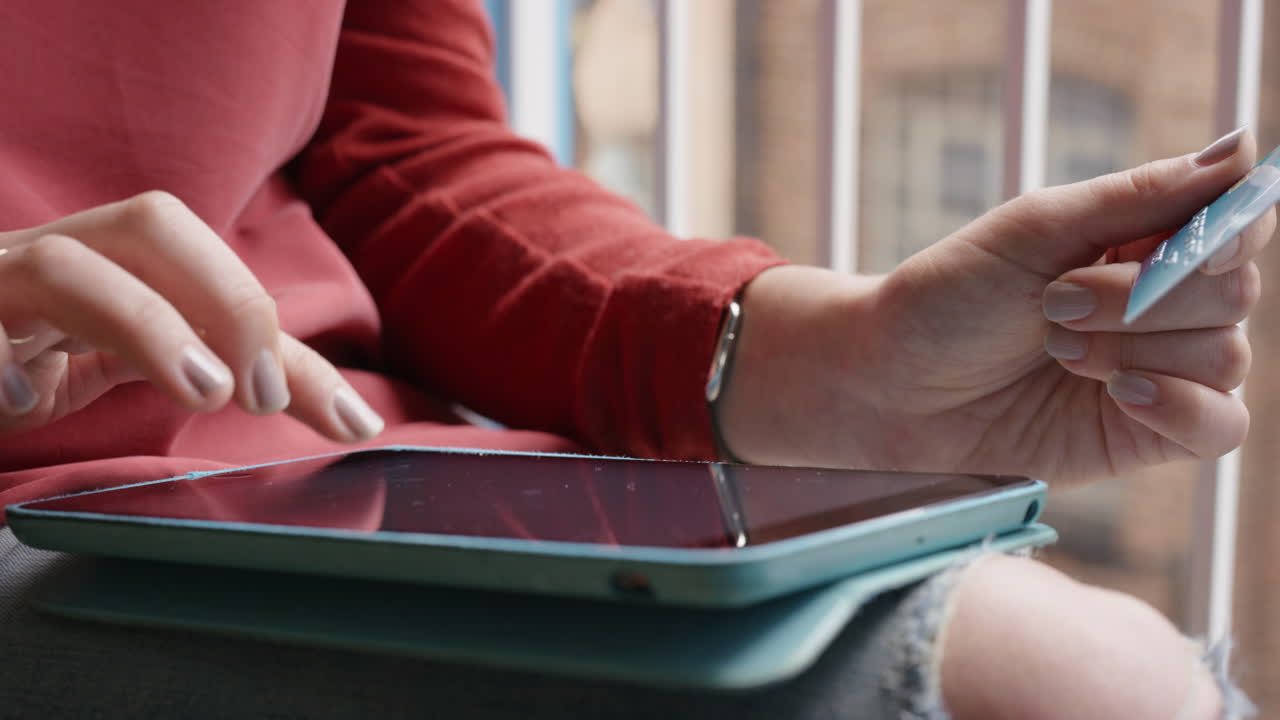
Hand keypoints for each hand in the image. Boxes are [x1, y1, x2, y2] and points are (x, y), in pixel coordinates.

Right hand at [0, 191, 383, 441]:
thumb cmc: (27, 352)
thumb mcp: (126, 359)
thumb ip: (211, 364)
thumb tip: (323, 398)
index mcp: (120, 262)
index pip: (225, 282)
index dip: (296, 351)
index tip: (357, 422)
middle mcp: (64, 255)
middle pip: (154, 226)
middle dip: (228, 301)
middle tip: (263, 394)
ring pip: (63, 264)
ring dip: (144, 323)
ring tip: (202, 391)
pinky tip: (26, 398)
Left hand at [722, 130, 1269, 482]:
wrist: (889, 384)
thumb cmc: (949, 298)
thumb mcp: (1035, 231)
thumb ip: (1140, 196)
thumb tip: (1245, 149)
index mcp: (1142, 241)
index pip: (1235, 226)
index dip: (1226, 233)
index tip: (1175, 246)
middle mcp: (1163, 305)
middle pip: (1232, 293)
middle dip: (1140, 297)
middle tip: (1052, 305)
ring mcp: (1159, 370)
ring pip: (1224, 356)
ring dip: (1131, 347)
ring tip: (1053, 348)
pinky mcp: (1145, 434)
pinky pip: (1220, 426)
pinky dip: (1182, 406)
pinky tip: (1120, 391)